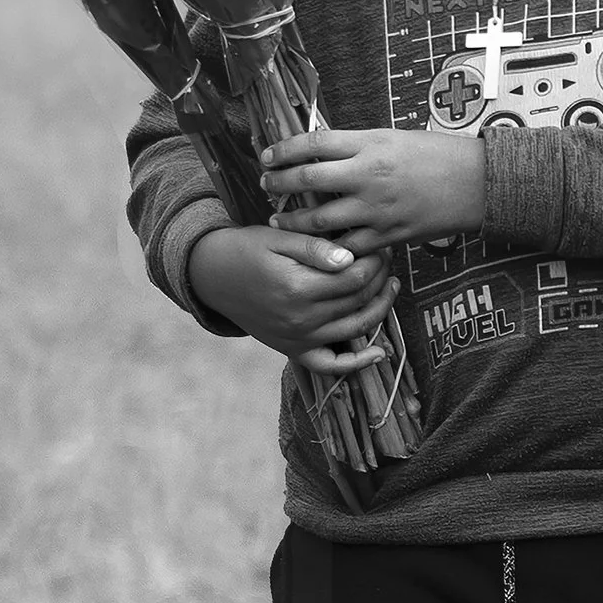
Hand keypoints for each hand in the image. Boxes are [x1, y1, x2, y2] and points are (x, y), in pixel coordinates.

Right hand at [187, 223, 398, 373]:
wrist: (211, 276)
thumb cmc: (246, 250)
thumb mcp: (278, 238)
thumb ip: (315, 248)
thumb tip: (350, 258)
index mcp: (297, 287)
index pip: (355, 276)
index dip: (376, 260)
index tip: (382, 246)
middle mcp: (300, 319)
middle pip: (359, 301)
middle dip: (380, 278)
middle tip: (388, 259)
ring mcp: (297, 339)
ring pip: (355, 329)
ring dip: (380, 308)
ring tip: (390, 286)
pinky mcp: (293, 350)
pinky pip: (330, 365)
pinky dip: (356, 364)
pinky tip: (379, 353)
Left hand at [261, 125, 487, 249]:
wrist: (477, 183)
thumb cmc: (437, 154)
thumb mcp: (393, 137)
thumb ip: (357, 145)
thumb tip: (320, 150)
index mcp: (370, 144)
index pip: (313, 143)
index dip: (284, 149)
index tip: (268, 155)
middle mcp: (369, 175)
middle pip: (308, 180)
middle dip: (279, 184)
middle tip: (266, 186)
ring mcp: (377, 209)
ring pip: (320, 220)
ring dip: (293, 222)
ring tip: (279, 222)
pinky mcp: (388, 235)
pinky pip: (348, 247)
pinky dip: (328, 248)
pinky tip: (315, 248)